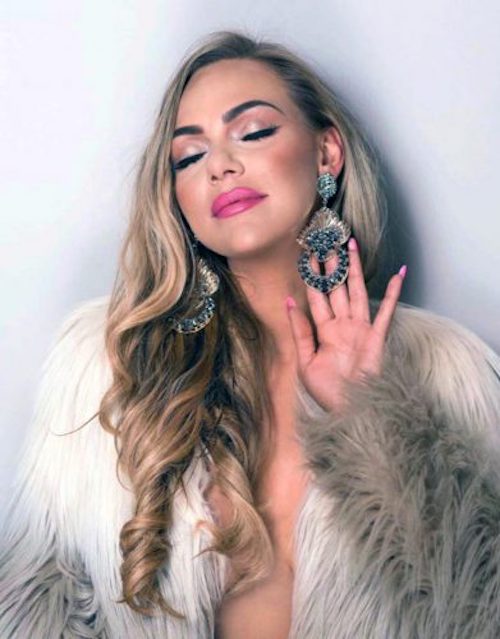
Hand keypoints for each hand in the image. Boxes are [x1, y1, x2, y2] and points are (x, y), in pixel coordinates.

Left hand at [286, 237, 405, 412]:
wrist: (350, 410)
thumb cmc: (327, 391)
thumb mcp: (305, 361)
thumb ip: (299, 330)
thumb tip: (289, 300)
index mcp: (325, 331)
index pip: (316, 297)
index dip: (311, 277)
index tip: (307, 255)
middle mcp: (343, 325)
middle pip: (336, 288)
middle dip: (331, 265)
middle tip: (326, 240)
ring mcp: (361, 328)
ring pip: (356, 291)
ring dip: (354, 268)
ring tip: (351, 244)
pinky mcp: (377, 336)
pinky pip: (386, 310)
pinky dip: (393, 292)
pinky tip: (399, 273)